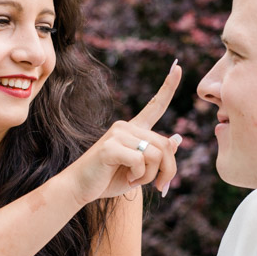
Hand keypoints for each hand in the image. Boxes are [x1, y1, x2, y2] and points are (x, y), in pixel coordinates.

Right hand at [66, 60, 182, 204]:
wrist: (79, 188)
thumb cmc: (108, 179)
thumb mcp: (139, 170)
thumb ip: (156, 157)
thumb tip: (176, 140)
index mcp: (133, 130)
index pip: (155, 106)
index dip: (168, 88)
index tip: (177, 67)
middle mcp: (126, 127)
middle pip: (165, 145)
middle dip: (168, 170)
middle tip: (159, 186)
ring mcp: (117, 134)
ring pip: (155, 154)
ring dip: (150, 176)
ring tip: (135, 181)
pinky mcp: (110, 146)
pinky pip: (140, 161)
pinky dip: (139, 176)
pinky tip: (127, 179)